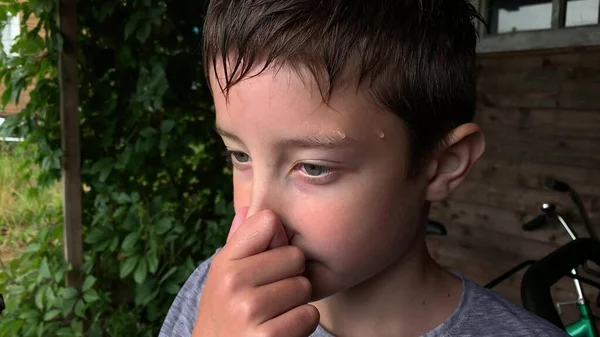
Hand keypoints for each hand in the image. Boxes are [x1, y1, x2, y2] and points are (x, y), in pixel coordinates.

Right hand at [192, 208, 319, 336]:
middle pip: (295, 257)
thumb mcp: (223, 276)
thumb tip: (249, 207)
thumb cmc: (226, 312)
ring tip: (275, 313)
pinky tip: (281, 329)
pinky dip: (301, 325)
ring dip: (297, 303)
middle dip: (291, 276)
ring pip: (304, 287)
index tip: (269, 261)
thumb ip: (240, 243)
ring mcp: (249, 310)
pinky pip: (308, 315)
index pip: (269, 222)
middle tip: (272, 295)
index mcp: (225, 262)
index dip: (279, 242)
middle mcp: (233, 283)